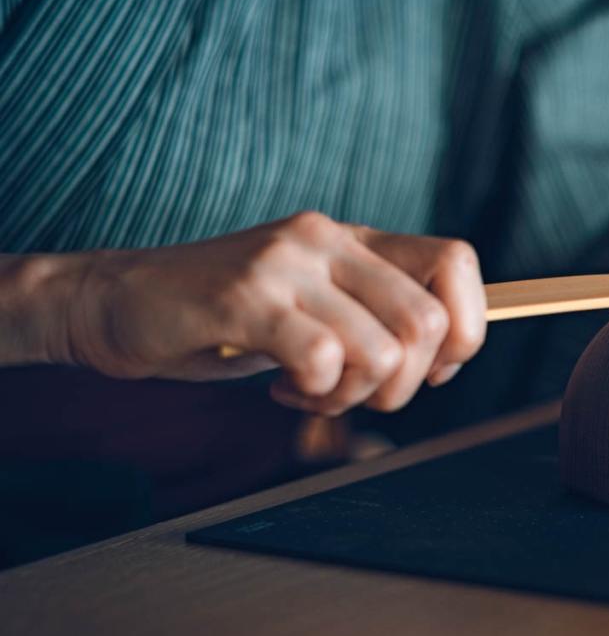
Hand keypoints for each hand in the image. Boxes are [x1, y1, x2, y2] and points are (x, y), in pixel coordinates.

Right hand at [53, 211, 486, 414]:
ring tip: (312, 391)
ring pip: (382, 350)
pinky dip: (314, 393)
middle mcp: (327, 239)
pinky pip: (321, 358)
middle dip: (406, 384)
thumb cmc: (226, 316)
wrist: (117, 301)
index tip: (431, 370)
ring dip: (353, 397)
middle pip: (428, 321)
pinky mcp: (244, 298)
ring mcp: (286, 265)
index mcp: (354, 238)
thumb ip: (376, 313)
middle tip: (357, 394)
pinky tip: (285, 387)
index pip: (456, 261)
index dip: (465, 329)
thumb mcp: (317, 303)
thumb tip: (449, 350)